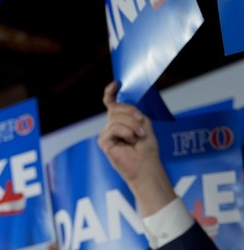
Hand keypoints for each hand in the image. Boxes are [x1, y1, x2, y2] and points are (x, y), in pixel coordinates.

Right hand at [97, 81, 175, 215]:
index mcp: (121, 120)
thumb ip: (130, 112)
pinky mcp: (103, 142)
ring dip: (132, 125)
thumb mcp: (143, 123)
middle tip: (142, 127)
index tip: (116, 83)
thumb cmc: (146, 147)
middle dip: (132, 114)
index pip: (111, 103)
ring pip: (116, 118)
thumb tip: (113, 108)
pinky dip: (126, 132)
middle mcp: (111, 125)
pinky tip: (130, 141)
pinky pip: (113, 128)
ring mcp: (106, 133)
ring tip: (138, 136)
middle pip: (117, 108)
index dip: (111, 92)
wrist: (145, 166)